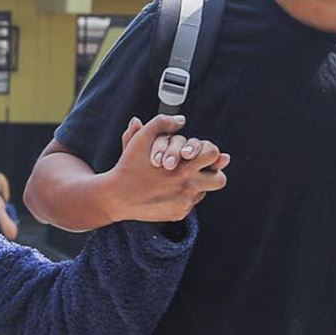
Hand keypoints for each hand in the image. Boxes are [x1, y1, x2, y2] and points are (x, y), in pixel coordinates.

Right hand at [94, 114, 230, 223]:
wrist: (116, 196)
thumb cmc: (128, 165)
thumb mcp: (141, 139)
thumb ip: (161, 123)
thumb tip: (181, 120)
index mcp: (184, 165)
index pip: (214, 155)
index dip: (210, 151)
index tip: (200, 152)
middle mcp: (188, 186)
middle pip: (220, 179)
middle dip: (214, 172)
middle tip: (202, 169)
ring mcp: (185, 202)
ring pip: (205, 192)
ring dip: (198, 184)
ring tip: (182, 178)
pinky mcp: (178, 214)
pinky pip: (191, 203)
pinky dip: (184, 196)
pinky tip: (170, 190)